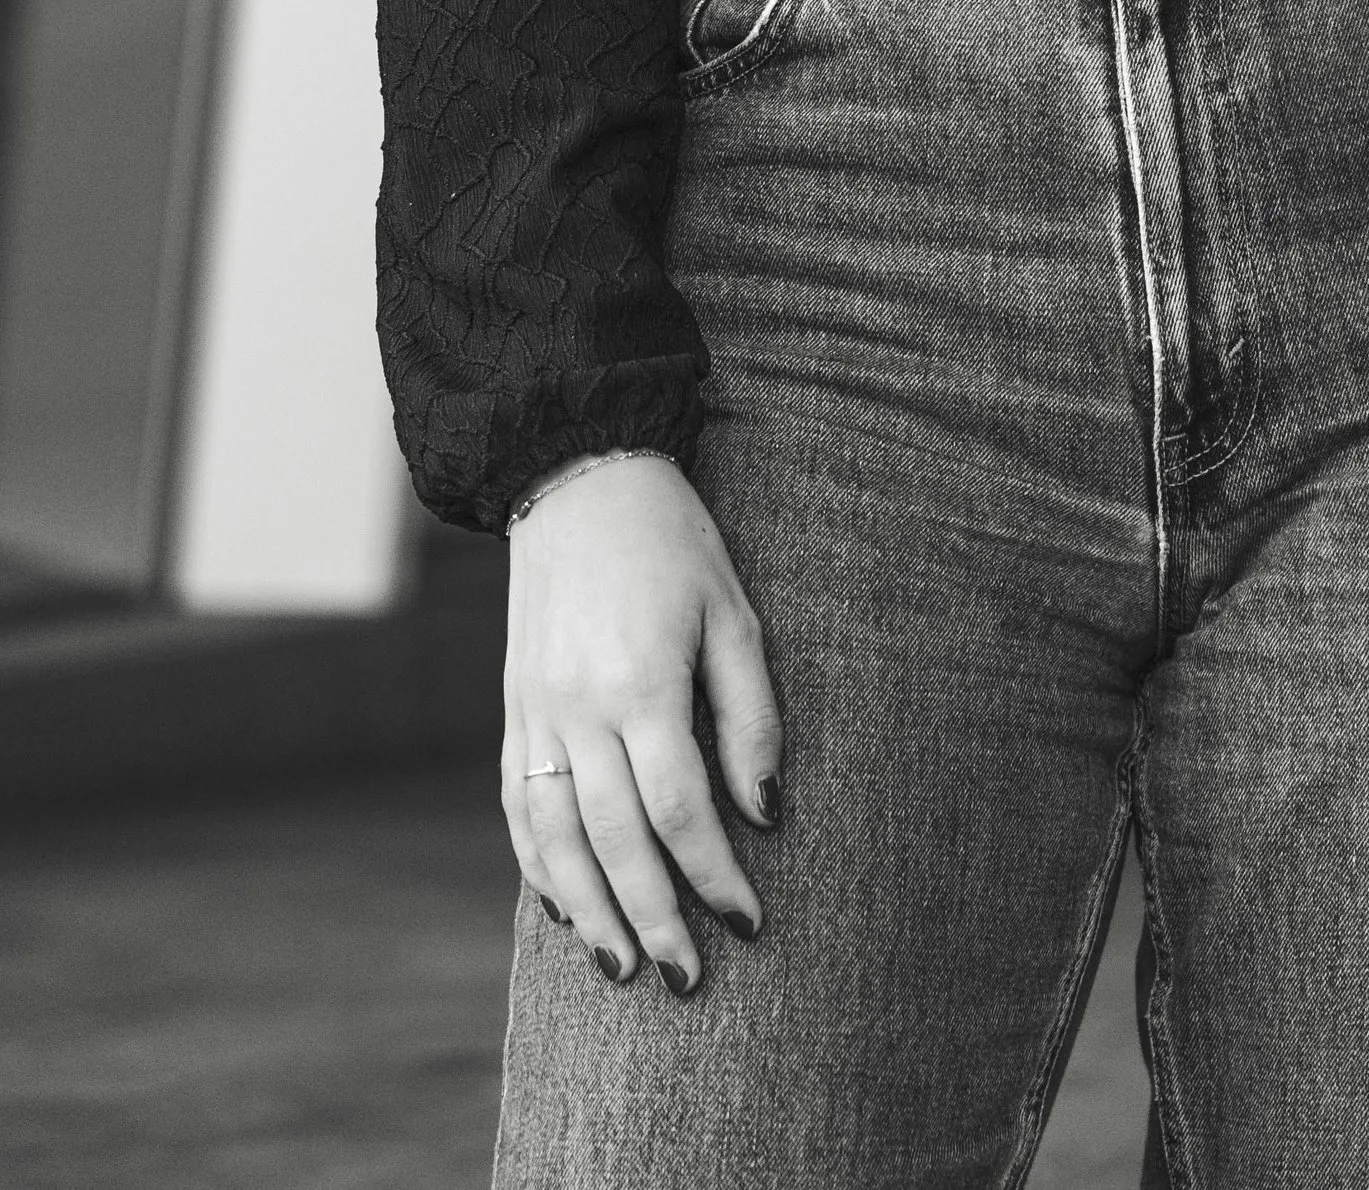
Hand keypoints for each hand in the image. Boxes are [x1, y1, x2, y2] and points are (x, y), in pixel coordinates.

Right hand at [501, 452, 781, 991]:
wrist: (578, 480)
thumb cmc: (673, 544)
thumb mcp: (733, 614)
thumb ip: (751, 717)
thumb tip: (764, 812)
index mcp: (640, 684)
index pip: (679, 810)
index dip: (714, 873)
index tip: (749, 919)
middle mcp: (576, 709)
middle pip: (615, 842)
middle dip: (655, 918)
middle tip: (688, 979)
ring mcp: (533, 713)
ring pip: (554, 840)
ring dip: (590, 912)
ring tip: (625, 967)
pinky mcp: (512, 710)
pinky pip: (516, 807)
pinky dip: (539, 866)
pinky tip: (565, 908)